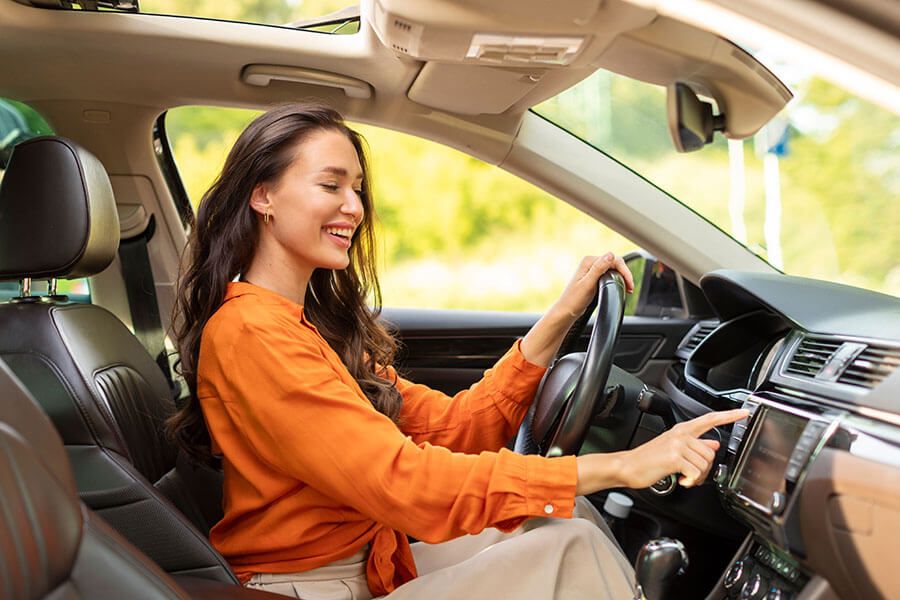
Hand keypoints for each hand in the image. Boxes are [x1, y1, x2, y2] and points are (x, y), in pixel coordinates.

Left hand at [551, 254, 634, 321]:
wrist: (566, 311)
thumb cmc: (574, 300)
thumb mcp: (588, 284)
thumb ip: (599, 268)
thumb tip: (610, 255)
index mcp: (589, 261)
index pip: (614, 260)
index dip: (624, 271)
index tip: (629, 284)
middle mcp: (590, 263)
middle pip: (615, 263)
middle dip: (625, 274)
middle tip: (630, 288)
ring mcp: (592, 270)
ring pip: (614, 269)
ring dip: (622, 277)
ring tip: (628, 289)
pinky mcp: (594, 277)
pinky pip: (610, 274)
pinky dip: (617, 280)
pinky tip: (621, 287)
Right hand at [618, 409, 748, 488]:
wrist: (628, 466)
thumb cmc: (648, 459)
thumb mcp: (673, 448)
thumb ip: (695, 444)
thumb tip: (712, 442)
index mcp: (682, 430)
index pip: (709, 419)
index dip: (729, 416)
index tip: (744, 412)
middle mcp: (681, 435)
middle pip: (710, 452)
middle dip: (704, 468)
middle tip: (691, 474)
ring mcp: (678, 445)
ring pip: (705, 464)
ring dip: (697, 477)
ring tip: (684, 477)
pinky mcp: (674, 458)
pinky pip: (696, 473)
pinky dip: (691, 482)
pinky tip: (681, 480)